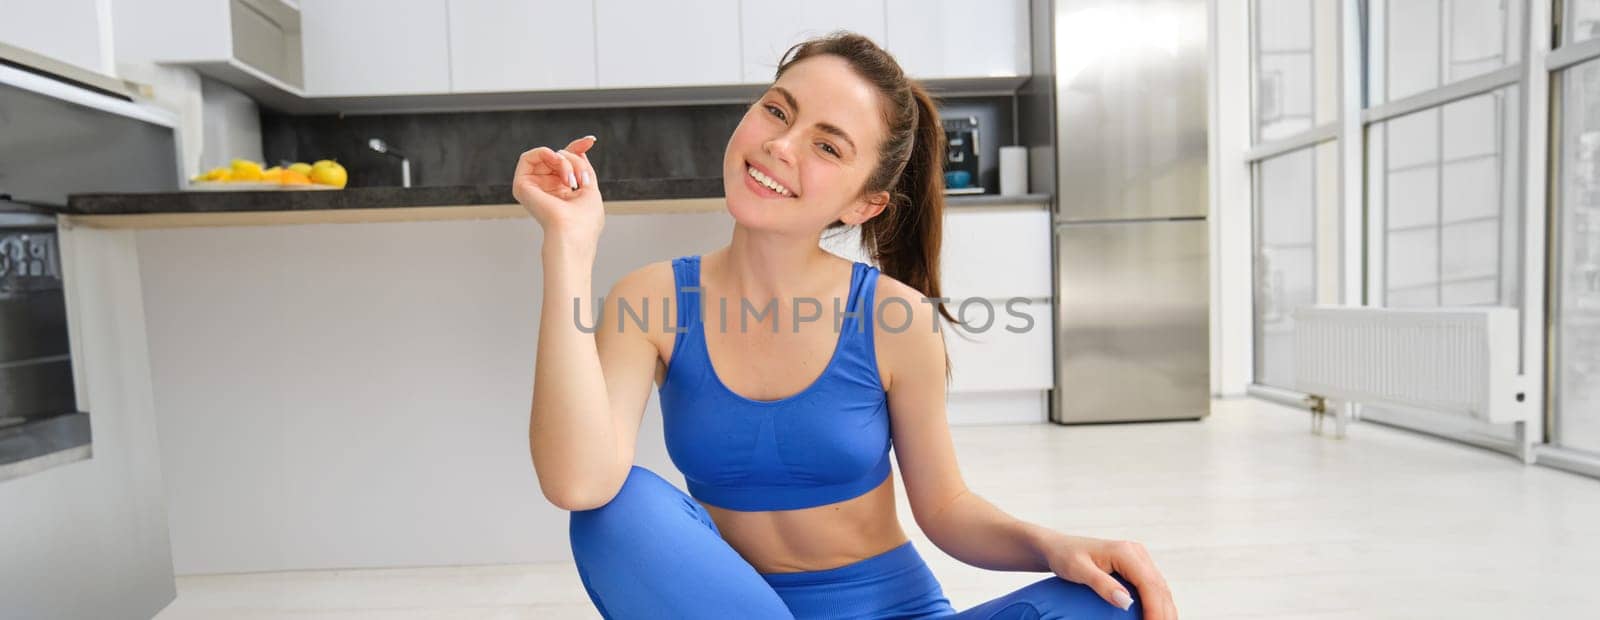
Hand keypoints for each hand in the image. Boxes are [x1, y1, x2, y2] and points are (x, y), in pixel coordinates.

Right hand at [513, 135, 601, 249]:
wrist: (571, 234)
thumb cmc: (584, 221)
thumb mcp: (590, 188)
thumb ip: (583, 168)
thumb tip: (579, 150)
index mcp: (561, 192)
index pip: (565, 163)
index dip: (577, 148)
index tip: (591, 140)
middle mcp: (546, 189)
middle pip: (558, 157)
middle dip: (574, 158)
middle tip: (581, 178)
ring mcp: (533, 187)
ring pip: (548, 155)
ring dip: (564, 161)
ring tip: (571, 179)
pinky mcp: (521, 185)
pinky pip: (529, 156)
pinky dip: (546, 154)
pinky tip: (557, 165)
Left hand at [1040, 533, 1176, 618]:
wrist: (1058, 547)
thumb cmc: (1064, 556)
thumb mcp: (1078, 570)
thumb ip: (1102, 584)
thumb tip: (1127, 603)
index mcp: (1126, 552)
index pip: (1149, 585)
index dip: (1155, 609)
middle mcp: (1137, 553)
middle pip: (1160, 588)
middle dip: (1163, 613)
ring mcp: (1139, 559)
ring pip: (1161, 588)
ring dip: (1164, 610)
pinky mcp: (1136, 567)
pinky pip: (1153, 588)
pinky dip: (1158, 605)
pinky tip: (1155, 618)